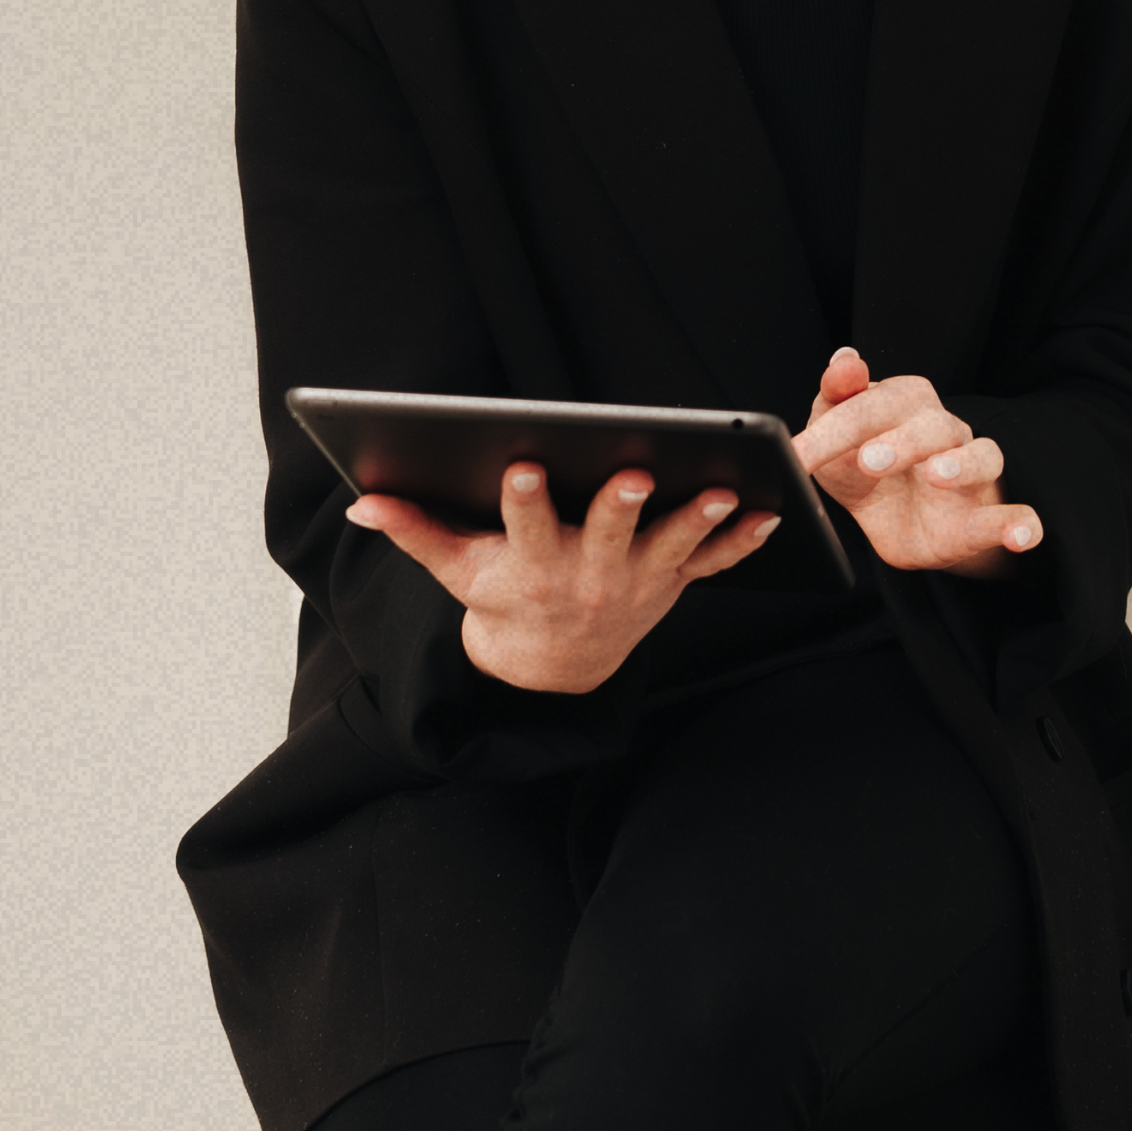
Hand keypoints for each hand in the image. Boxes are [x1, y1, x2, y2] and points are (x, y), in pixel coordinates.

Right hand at [346, 465, 778, 691]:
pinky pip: (713, 564)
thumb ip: (414, 530)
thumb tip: (361, 499)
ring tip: (721, 489)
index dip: (523, 500)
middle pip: (608, 535)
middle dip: (620, 506)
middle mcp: (589, 574)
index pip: (524, 528)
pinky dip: (741, 542)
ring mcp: (637, 581)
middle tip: (635, 473)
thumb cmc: (502, 597)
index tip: (520, 465)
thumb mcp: (455, 571)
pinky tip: (770, 511)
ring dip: (697, 519)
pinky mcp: (672, 583)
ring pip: (671, 547)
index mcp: (533, 565)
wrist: (553, 665)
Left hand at [794, 349, 1041, 578]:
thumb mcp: (836, 433)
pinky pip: (1015, 513)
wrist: (893, 519)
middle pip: (934, 426)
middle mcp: (945, 430)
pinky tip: (1020, 536)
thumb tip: (845, 358)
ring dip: (962, 465)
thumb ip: (836, 397)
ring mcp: (970, 472)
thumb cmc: (864, 464)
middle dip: (903, 441)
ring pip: (983, 456)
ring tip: (936, 475)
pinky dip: (1021, 523)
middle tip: (868, 460)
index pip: (871, 407)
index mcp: (905, 402)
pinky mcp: (985, 516)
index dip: (832, 431)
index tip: (796, 456)